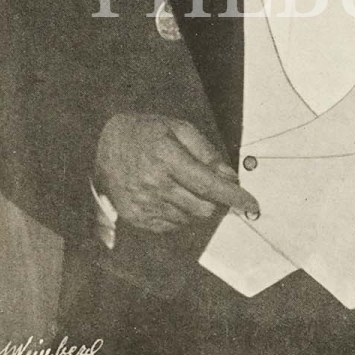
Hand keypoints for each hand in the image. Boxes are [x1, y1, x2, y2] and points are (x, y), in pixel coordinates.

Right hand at [94, 113, 259, 234]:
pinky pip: (171, 226)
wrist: (103, 144)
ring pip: (189, 219)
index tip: (251, 203)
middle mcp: (153, 183)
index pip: (208, 184)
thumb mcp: (179, 129)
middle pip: (203, 208)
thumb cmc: (146, 133)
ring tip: (180, 185)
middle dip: (214, 200)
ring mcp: (142, 203)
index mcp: (165, 157)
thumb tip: (230, 177)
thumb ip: (207, 153)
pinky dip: (178, 214)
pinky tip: (168, 195)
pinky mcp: (136, 217)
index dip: (233, 196)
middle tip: (210, 187)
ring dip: (195, 206)